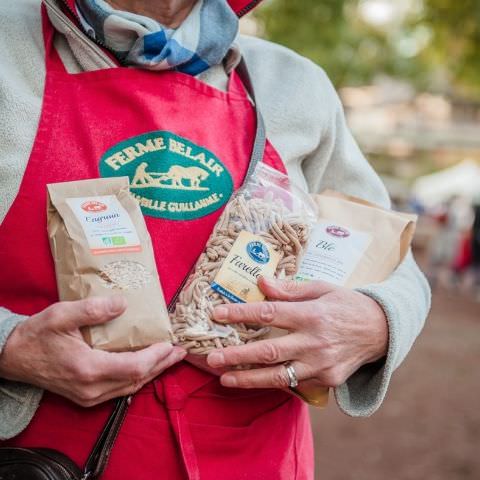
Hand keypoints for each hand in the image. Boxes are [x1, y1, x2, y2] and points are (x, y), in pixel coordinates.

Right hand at [0, 297, 185, 406]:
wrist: (13, 358)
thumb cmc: (37, 335)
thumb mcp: (62, 315)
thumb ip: (93, 309)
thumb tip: (122, 304)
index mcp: (88, 369)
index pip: (135, 367)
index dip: (157, 356)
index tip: (171, 343)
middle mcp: (92, 388)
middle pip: (138, 379)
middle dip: (162, 365)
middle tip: (180, 351)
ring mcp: (89, 396)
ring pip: (131, 386)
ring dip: (153, 372)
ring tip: (170, 358)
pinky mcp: (87, 397)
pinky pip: (121, 389)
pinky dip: (138, 377)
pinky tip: (146, 367)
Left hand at [206, 277, 387, 389]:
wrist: (381, 330)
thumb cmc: (346, 304)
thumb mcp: (321, 288)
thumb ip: (289, 289)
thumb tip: (260, 282)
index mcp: (311, 314)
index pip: (269, 313)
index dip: (240, 314)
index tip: (217, 314)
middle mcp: (314, 342)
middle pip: (268, 350)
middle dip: (237, 355)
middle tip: (212, 357)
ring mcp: (321, 364)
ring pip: (278, 375)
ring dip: (248, 378)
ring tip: (224, 379)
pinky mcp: (328, 380)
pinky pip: (295, 382)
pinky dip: (274, 381)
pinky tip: (255, 380)